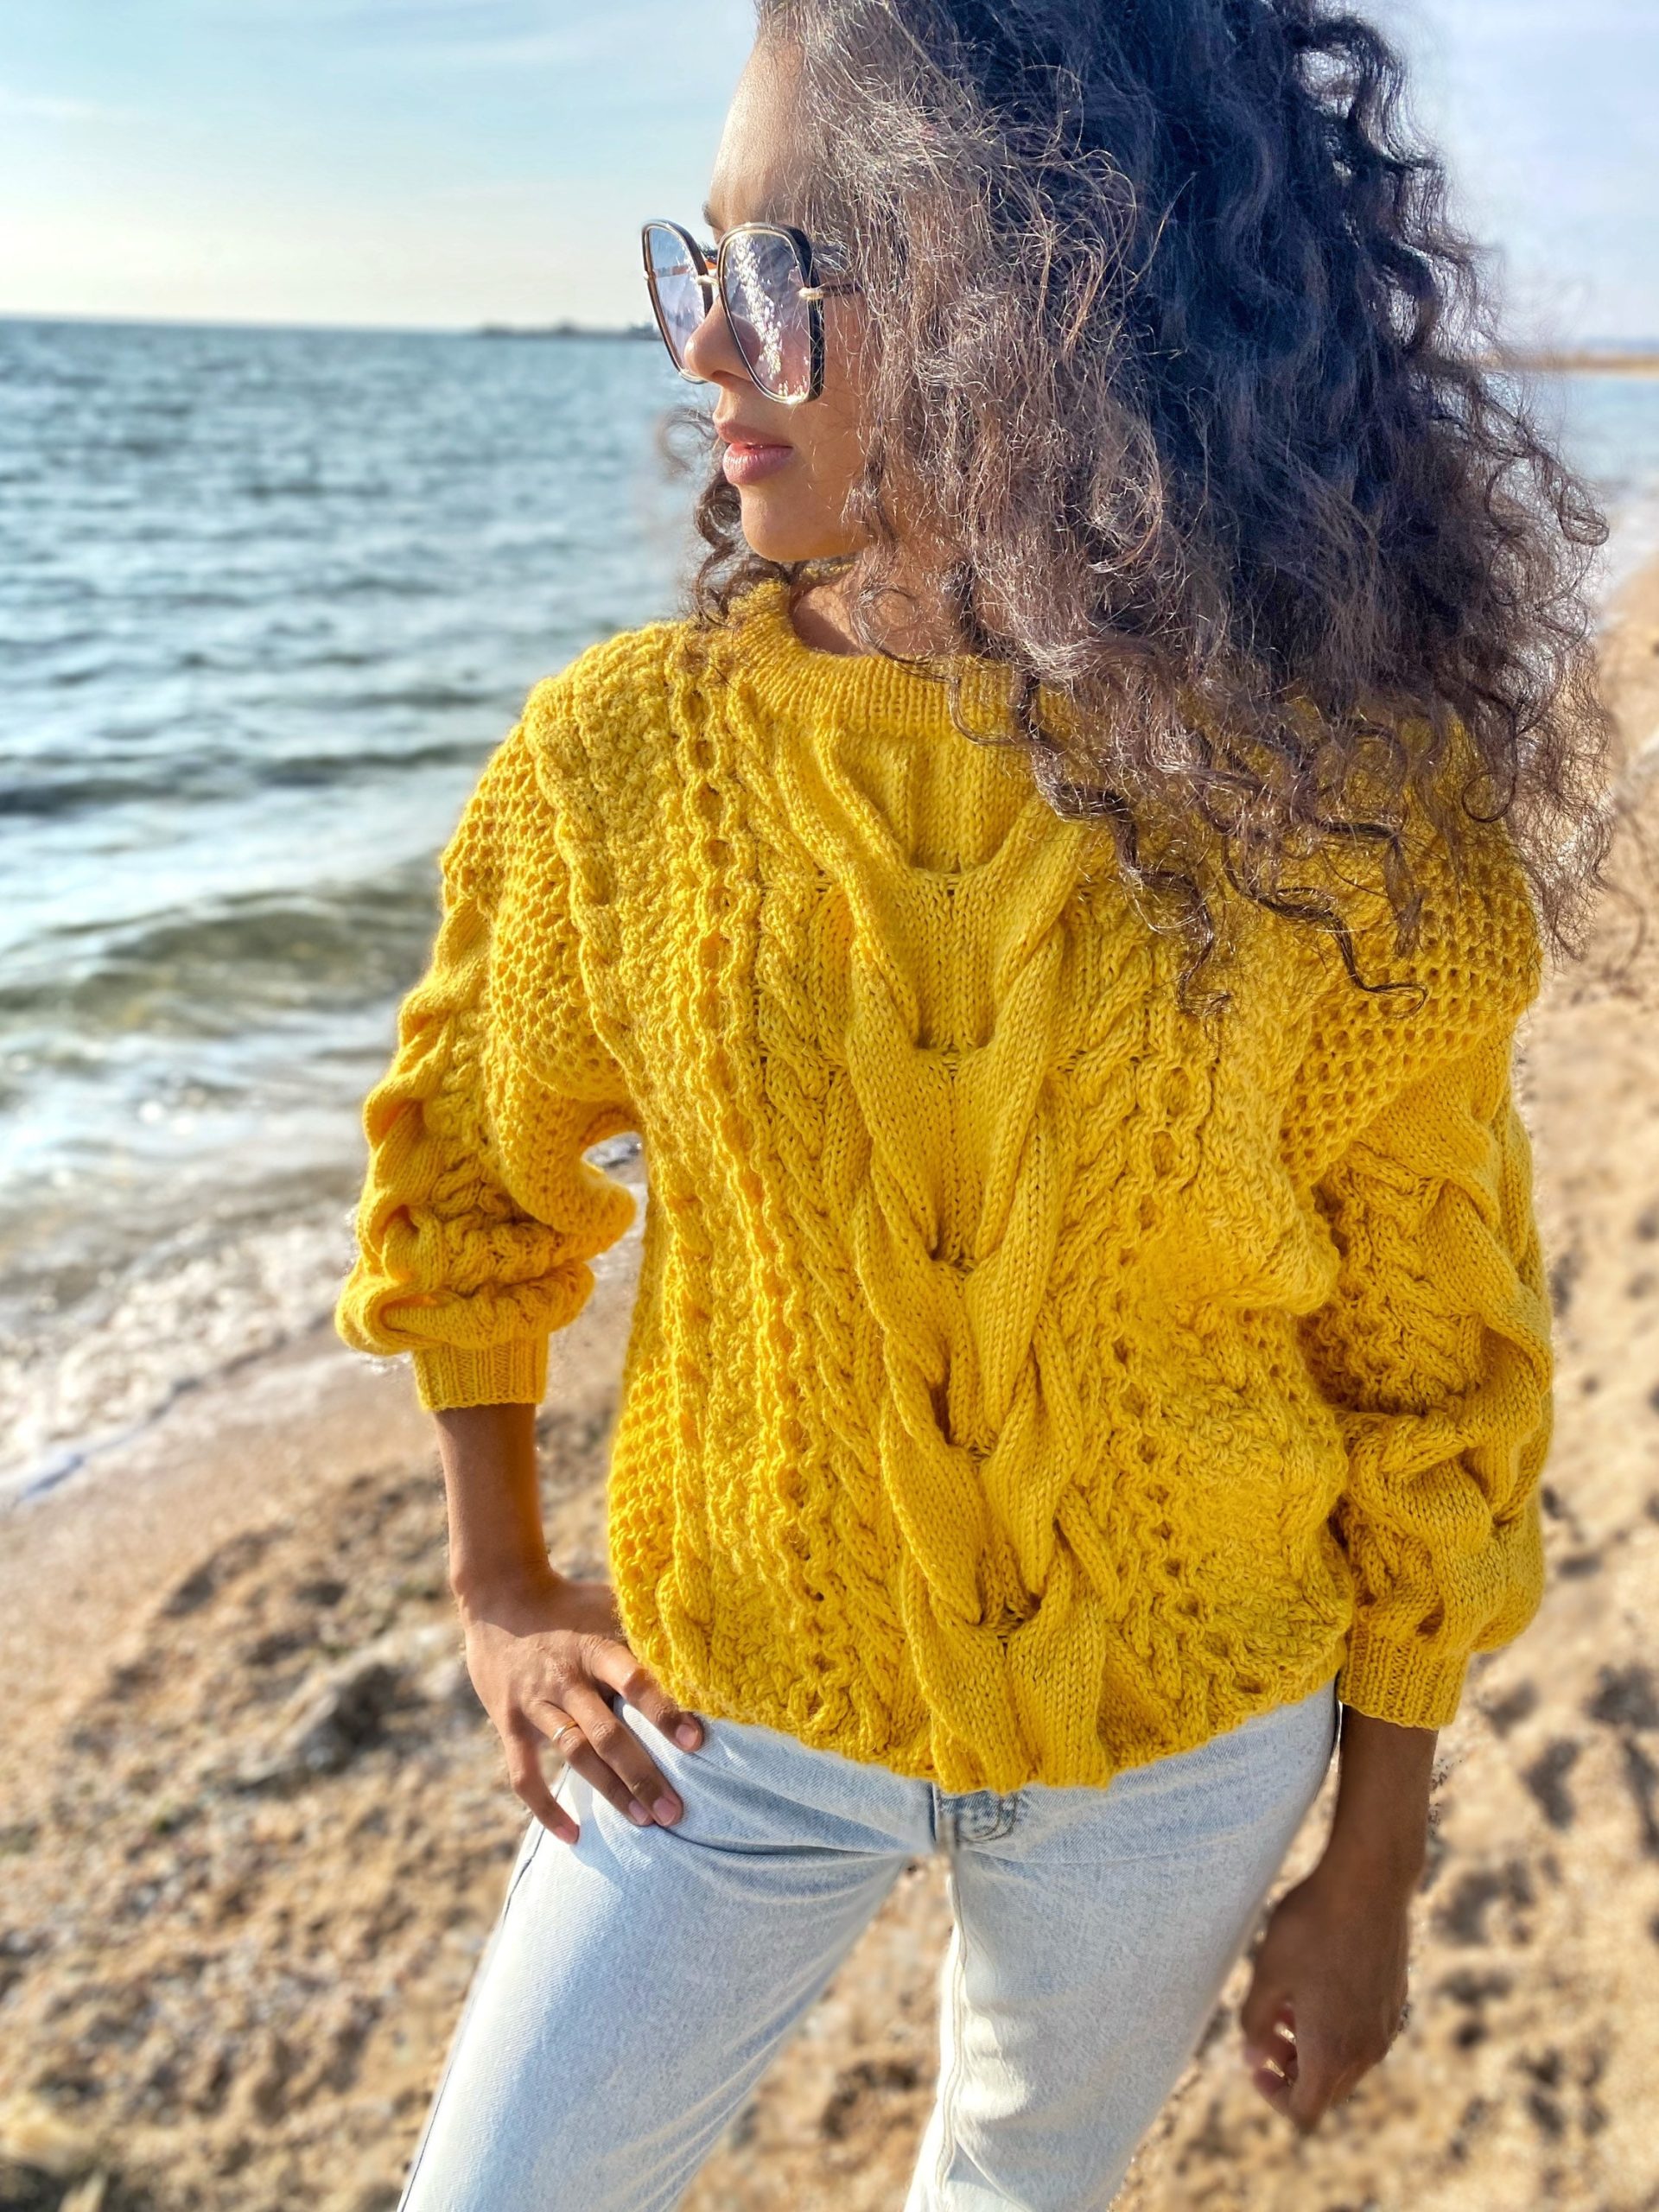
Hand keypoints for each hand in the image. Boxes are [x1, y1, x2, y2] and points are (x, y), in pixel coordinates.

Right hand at [456, 1566, 704, 1844]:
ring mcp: (535, 1703)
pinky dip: (545, 1807)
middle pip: (607, 1734)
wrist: (500, 1595)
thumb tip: (702, 1645)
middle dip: (643, 1775)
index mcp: (595, 1647)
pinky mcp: (509, 1723)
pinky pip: (524, 1775)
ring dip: (611, 1792)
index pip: (633, 1681)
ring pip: (575, 1756)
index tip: (696, 1741)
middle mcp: (566, 1678)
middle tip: (676, 1813)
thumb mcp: (608, 1605)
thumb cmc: (571, 1603)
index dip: (663, 1711)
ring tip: (645, 1823)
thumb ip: (645, 1630)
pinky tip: (573, 1835)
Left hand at [1237, 1841, 1413, 2132]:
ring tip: (1287, 2004)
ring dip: (1314, 2047)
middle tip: (1267, 2030)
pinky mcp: (1395, 2000)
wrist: (1369, 1882)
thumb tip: (1253, 2058)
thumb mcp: (1268, 1974)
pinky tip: (1317, 1984)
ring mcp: (1387, 2025)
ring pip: (1347, 2062)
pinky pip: (1364, 2034)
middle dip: (1292, 2070)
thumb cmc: (1312, 1926)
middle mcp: (1367, 2050)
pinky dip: (1337, 2027)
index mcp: (1332, 2053)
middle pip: (1327, 2089)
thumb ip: (1255, 2025)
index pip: (1304, 2111)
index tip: (1255, 2062)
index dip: (1273, 2096)